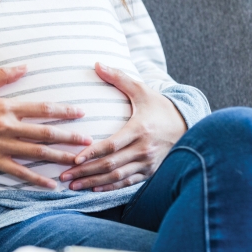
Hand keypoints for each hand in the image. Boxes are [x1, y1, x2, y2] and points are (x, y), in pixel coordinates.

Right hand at [0, 66, 91, 188]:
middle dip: (69, 136)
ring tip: (78, 160)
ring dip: (59, 156)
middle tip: (89, 140)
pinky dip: (37, 180)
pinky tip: (53, 185)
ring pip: (37, 153)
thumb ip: (2, 75)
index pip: (42, 108)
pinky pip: (20, 172)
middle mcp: (8, 127)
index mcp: (6, 107)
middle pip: (45, 132)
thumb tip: (25, 66)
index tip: (81, 112)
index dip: (63, 110)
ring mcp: (2, 146)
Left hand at [60, 63, 186, 191]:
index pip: (112, 145)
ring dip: (93, 182)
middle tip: (64, 175)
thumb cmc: (160, 107)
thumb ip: (118, 78)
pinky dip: (109, 187)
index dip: (92, 153)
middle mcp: (143, 149)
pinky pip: (126, 183)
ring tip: (73, 185)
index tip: (74, 158)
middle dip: (85, 171)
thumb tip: (96, 64)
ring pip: (116, 177)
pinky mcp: (149, 172)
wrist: (186, 125)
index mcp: (139, 129)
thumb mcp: (142, 90)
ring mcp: (147, 163)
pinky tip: (93, 188)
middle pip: (110, 164)